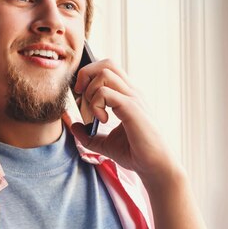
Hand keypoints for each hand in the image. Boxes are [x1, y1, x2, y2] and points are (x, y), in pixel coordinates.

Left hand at [70, 59, 179, 185]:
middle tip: (82, 97)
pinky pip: (106, 92)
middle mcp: (131, 92)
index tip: (81, 98)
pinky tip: (102, 120)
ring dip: (90, 92)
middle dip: (86, 75)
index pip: (107, 69)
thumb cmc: (135, 153)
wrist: (155, 166)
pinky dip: (96, 104)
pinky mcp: (132, 108)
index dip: (89, 77)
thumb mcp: (105, 143)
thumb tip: (72, 126)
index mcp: (127, 96)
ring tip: (94, 113)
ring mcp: (133, 98)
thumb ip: (88, 135)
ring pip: (104, 73)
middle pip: (106, 63)